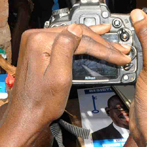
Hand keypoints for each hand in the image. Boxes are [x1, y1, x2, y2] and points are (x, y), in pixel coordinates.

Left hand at [0, 23, 130, 146]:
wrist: (26, 117)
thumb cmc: (41, 103)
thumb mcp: (59, 76)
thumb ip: (66, 48)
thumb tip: (77, 28)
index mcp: (39, 40)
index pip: (79, 39)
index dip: (103, 48)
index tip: (119, 55)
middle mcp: (34, 36)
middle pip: (76, 34)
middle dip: (101, 42)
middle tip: (120, 48)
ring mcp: (35, 41)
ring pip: (71, 36)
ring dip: (92, 39)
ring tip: (110, 36)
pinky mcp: (38, 48)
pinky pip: (63, 41)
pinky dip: (79, 42)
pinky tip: (90, 37)